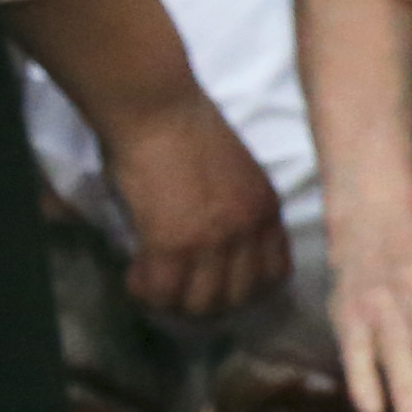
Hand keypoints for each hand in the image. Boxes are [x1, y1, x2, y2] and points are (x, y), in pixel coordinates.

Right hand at [97, 96, 287, 318]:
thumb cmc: (186, 129)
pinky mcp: (174, 242)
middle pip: (240, 296)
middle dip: (209, 303)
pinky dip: (147, 291)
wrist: (159, 108)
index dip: (247, 289)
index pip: (276, 273)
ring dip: (175, 302)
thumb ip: (236, 209)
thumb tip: (215, 248)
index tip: (219, 285)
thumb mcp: (237, 173)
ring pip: (203, 303)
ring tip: (154, 285)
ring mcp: (215, 238)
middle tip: (179, 292)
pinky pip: (164, 291)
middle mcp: (249, 228)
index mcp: (267, 208)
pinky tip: (134, 276)